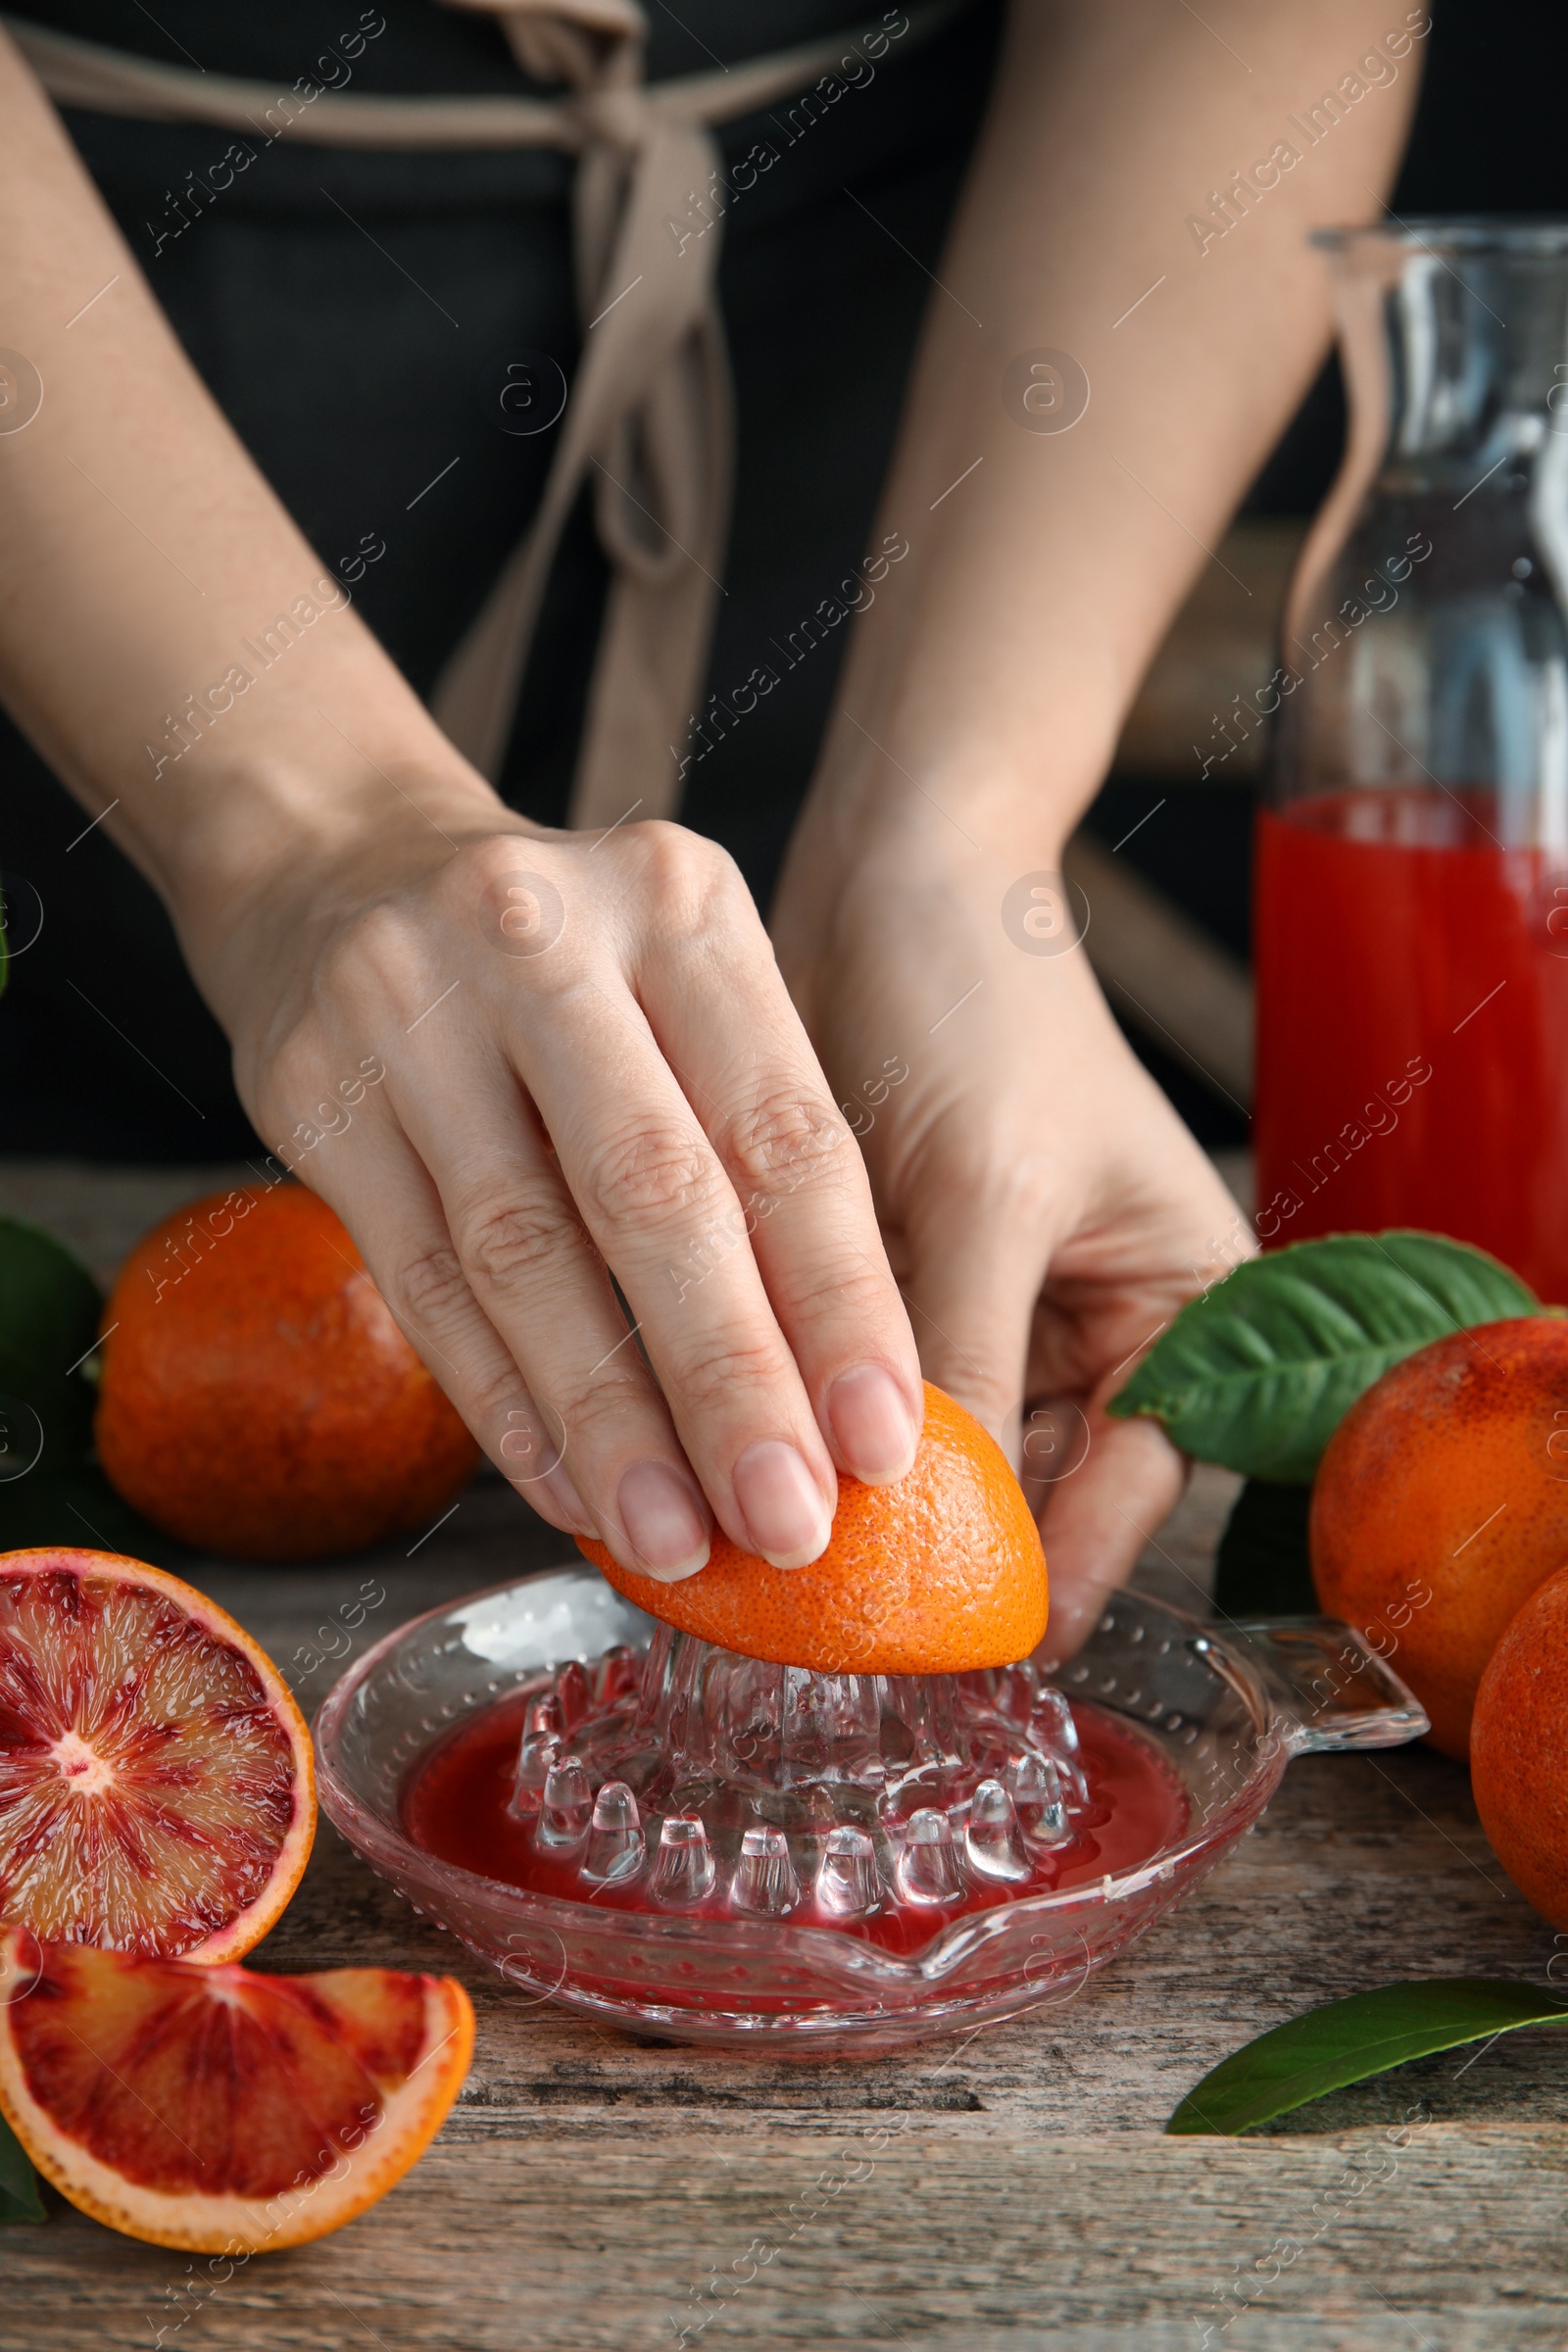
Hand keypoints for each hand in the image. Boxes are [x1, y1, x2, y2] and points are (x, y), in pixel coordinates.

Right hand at [200, 793, 925, 1580]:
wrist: (338, 864)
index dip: (838, 1300)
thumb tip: (841, 1387)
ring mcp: (408, 1006)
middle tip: (790, 1522)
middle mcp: (542, 936)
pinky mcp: (307, 1087)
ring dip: (608, 1420)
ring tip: (674, 1539)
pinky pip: (417, 1281)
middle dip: (731, 1380)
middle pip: (654, 1195)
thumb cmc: (564, 963)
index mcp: (678, 902)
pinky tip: (567, 1489)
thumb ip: (752, 1142)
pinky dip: (500, 1401)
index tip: (883, 1443)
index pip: (780, 1131)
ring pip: (523, 1255)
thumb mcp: (680, 984)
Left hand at [773, 806, 1249, 1654]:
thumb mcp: (985, 1190)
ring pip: (931, 1450)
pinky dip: (808, 1419)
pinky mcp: (897, 1289)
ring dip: (855, 1488)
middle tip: (826, 1618)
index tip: (943, 1643)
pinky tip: (735, 1459)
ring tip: (764, 1554)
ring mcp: (993, 1313)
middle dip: (931, 1544)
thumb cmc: (984, 1000)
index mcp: (1186, 1311)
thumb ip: (959, 1364)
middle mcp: (1099, 1329)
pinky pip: (859, 1388)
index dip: (1039, 1570)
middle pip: (1027, 1489)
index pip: (1130, 1488)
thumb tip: (917, 1538)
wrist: (900, 874)